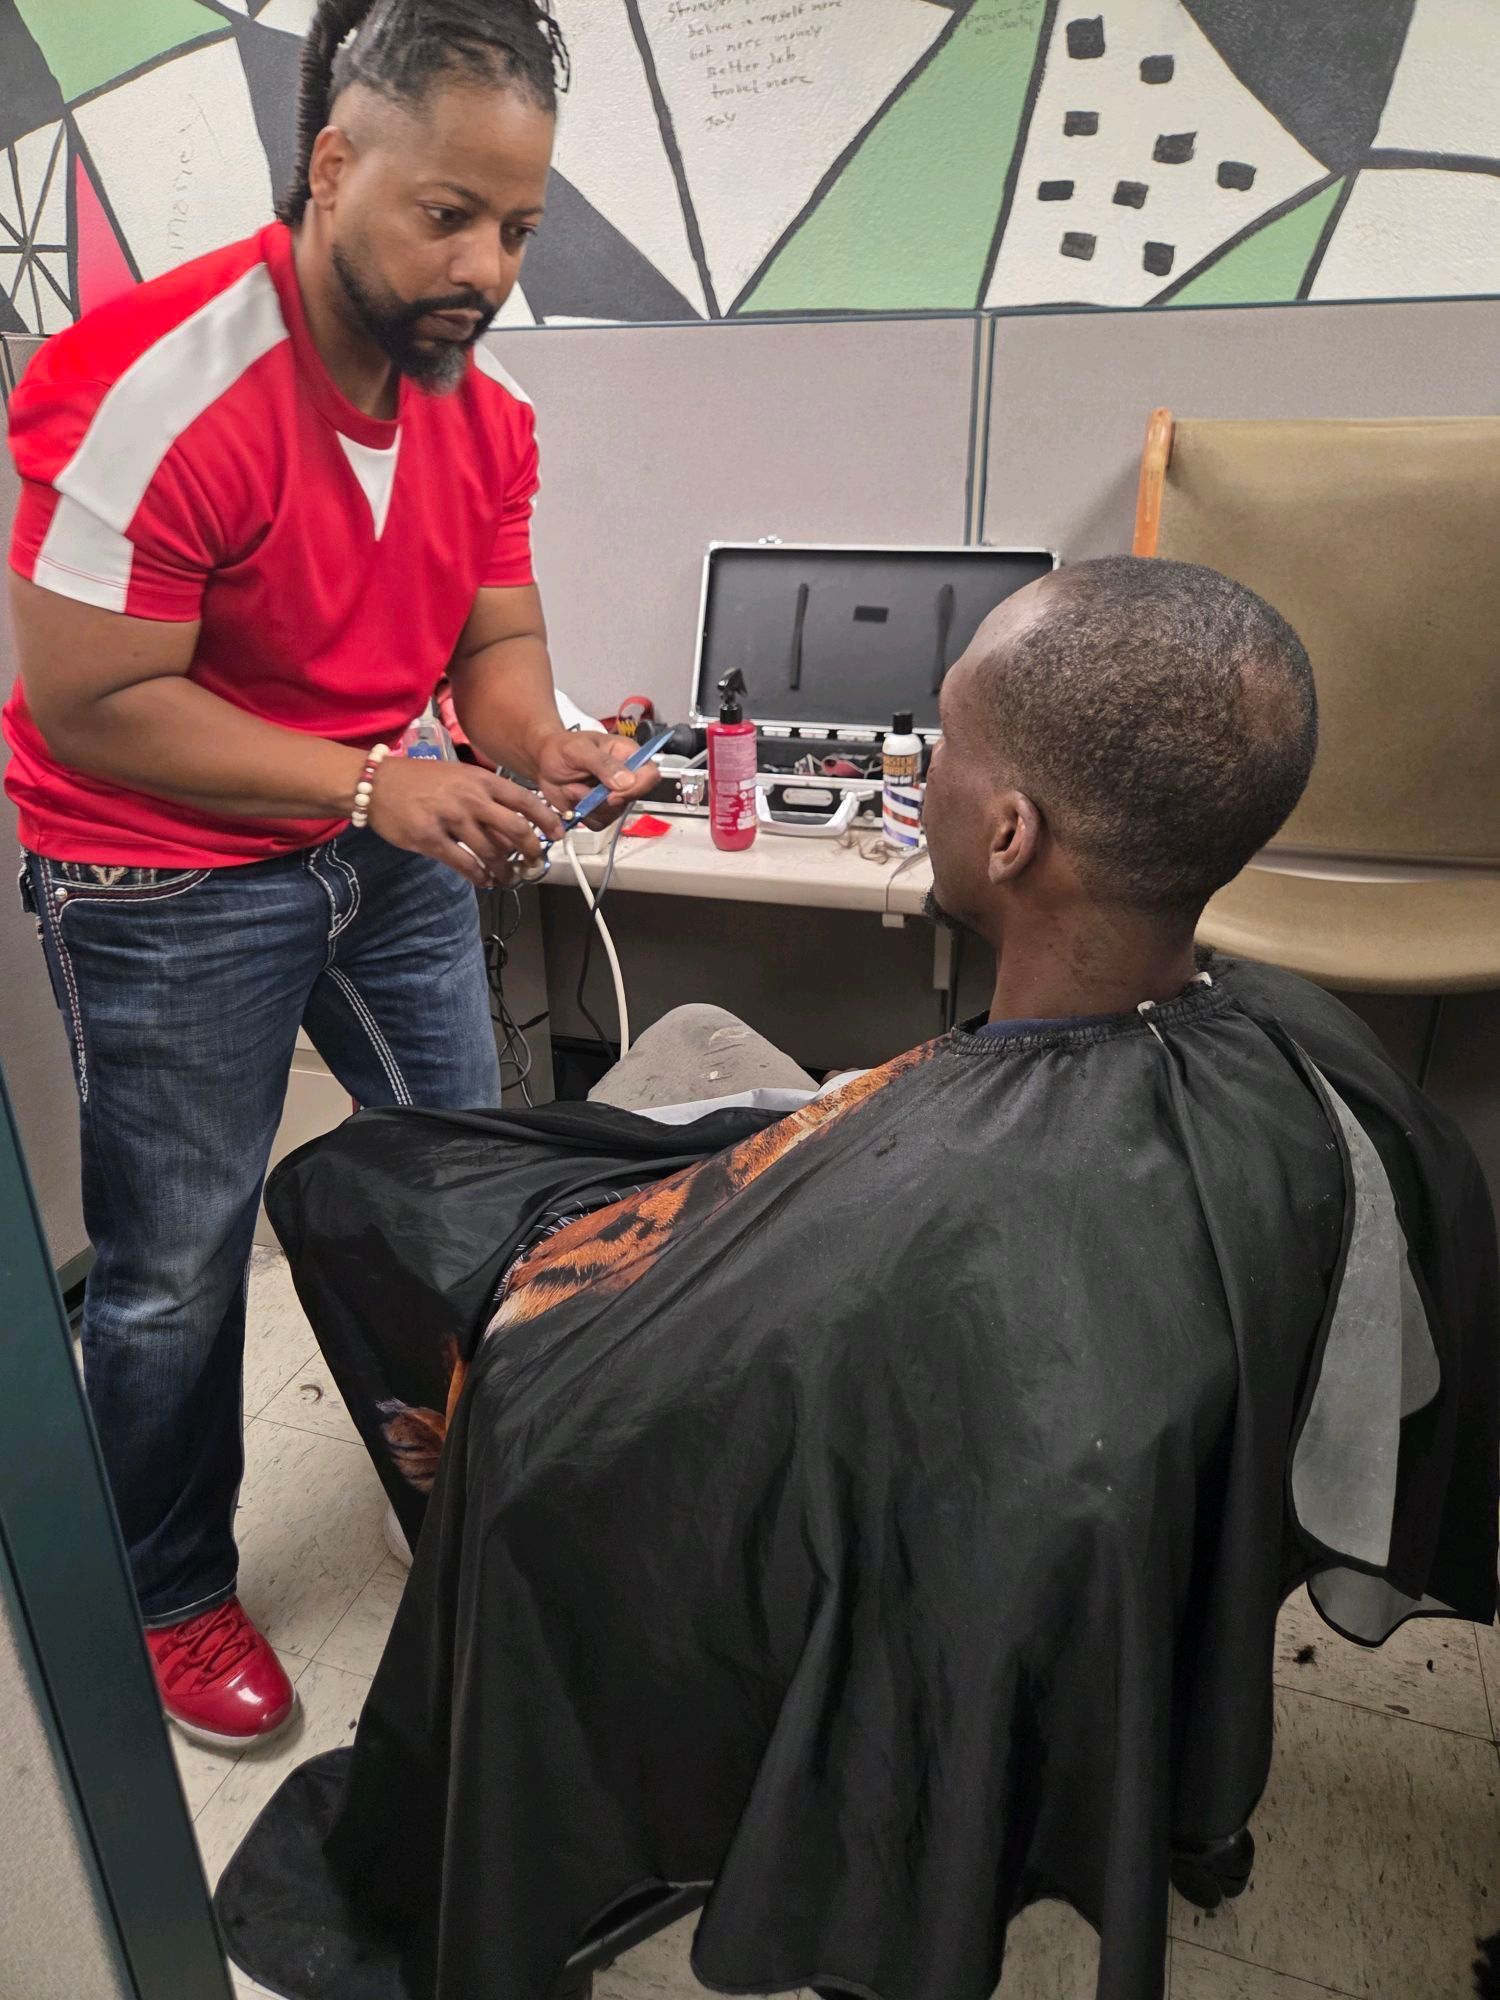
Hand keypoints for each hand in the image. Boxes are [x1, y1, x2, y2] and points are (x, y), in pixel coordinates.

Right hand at [367, 756, 563, 888]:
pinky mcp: (430, 839)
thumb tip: (515, 826)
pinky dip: (479, 877)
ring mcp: (450, 818)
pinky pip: (464, 864)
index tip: (558, 834)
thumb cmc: (421, 781)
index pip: (525, 800)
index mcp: (481, 780)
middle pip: (515, 829)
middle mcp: (470, 798)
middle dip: (531, 851)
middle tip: (534, 862)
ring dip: (505, 870)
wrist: (377, 784)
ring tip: (508, 877)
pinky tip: (484, 880)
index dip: (546, 820)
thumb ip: (487, 797)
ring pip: (492, 852)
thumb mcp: (460, 776)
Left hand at [532, 730, 658, 827]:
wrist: (544, 762)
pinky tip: (574, 798)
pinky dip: (581, 813)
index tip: (613, 792)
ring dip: (587, 804)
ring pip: (612, 814)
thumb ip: (603, 764)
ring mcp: (615, 796)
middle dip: (602, 798)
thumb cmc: (561, 748)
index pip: (649, 775)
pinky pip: (599, 823)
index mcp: (628, 755)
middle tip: (580, 786)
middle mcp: (626, 777)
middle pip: (631, 798)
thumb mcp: (579, 749)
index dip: (636, 787)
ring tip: (573, 786)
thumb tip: (627, 780)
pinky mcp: (602, 812)